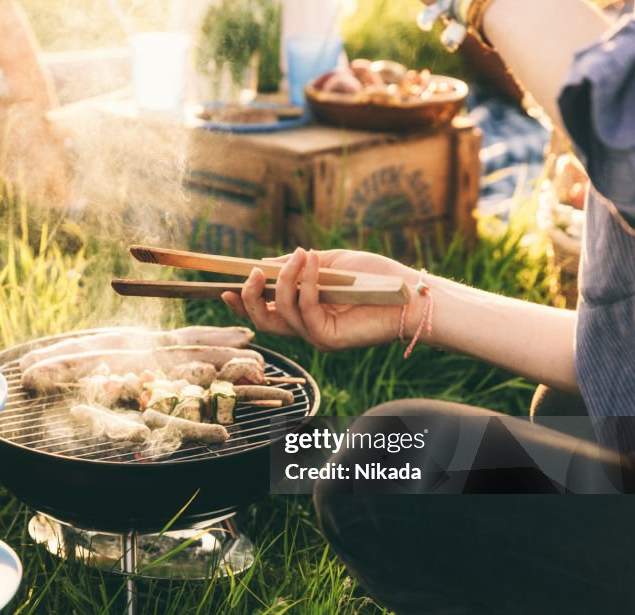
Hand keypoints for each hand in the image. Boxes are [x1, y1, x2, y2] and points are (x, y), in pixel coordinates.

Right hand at [222, 248, 420, 352]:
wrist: (408, 292)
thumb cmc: (374, 276)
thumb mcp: (330, 263)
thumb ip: (300, 266)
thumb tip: (267, 263)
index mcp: (304, 312)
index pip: (266, 313)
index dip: (243, 303)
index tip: (226, 288)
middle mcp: (307, 328)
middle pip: (264, 321)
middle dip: (251, 298)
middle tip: (252, 274)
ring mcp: (317, 336)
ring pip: (282, 314)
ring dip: (285, 280)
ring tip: (298, 256)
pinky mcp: (329, 338)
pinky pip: (305, 310)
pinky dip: (304, 284)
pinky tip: (310, 263)